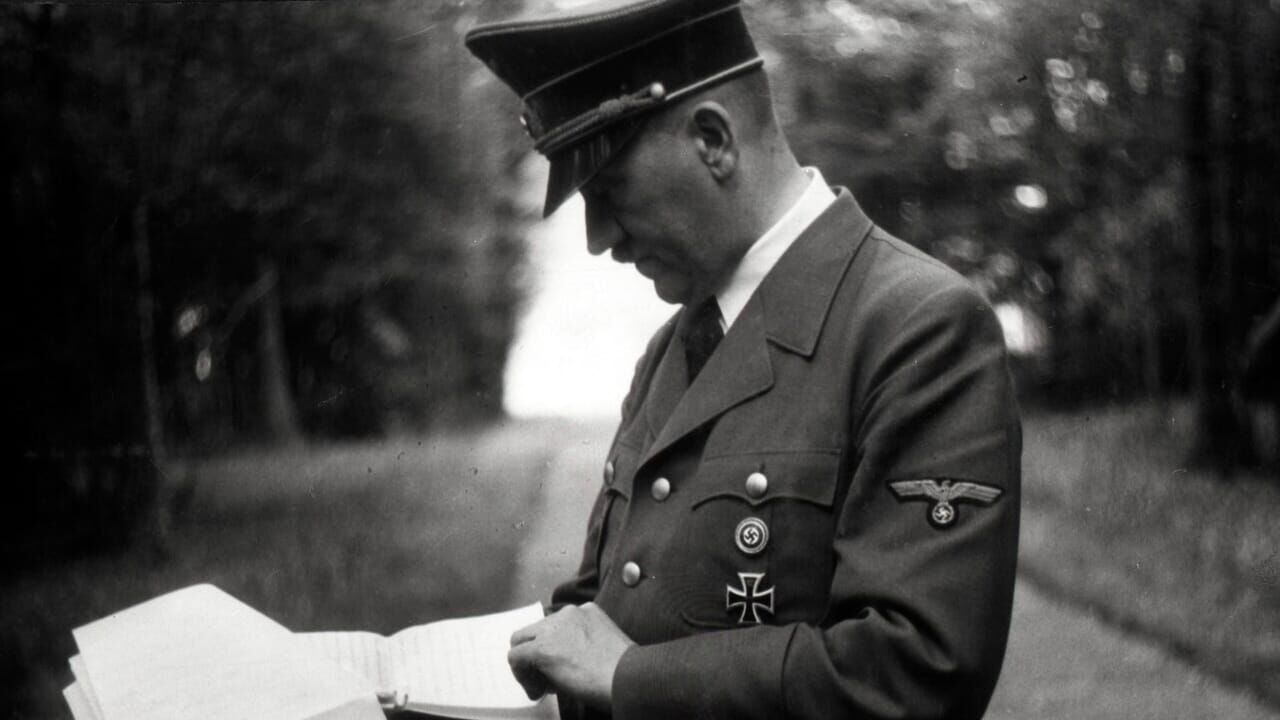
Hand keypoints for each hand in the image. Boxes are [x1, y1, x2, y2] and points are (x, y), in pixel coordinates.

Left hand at [508, 602, 634, 710]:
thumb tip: (559, 665)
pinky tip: (536, 690)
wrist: (627, 677)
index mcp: (585, 611)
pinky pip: (516, 658)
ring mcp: (553, 629)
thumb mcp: (603, 645)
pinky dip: (521, 676)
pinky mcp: (542, 647)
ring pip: (520, 642)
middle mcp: (567, 614)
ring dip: (527, 665)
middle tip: (544, 679)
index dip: (552, 649)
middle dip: (534, 655)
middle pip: (534, 631)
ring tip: (540, 687)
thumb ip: (580, 644)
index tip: (558, 669)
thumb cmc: (623, 670)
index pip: (554, 626)